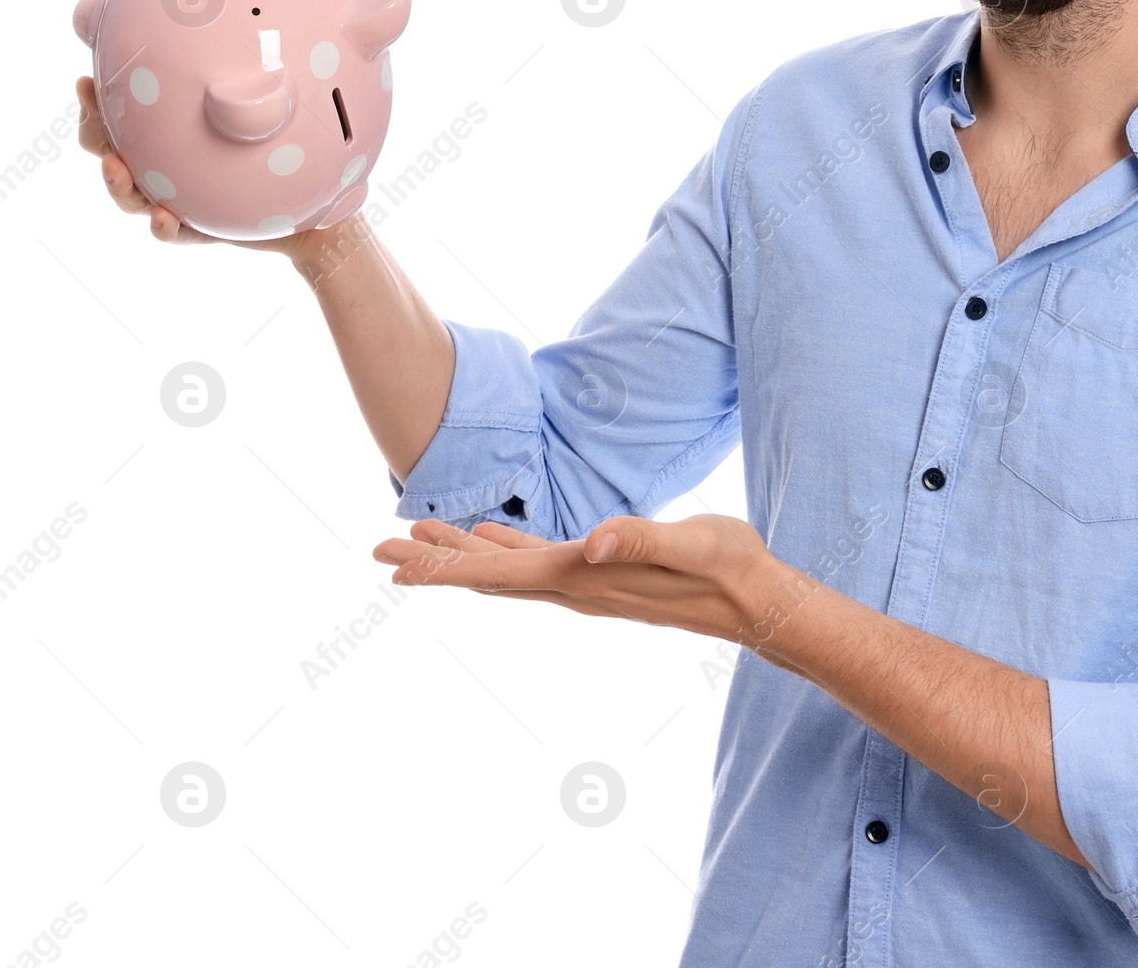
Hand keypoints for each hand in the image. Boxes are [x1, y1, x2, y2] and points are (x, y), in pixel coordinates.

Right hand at [76, 73, 323, 259]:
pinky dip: (164, 228)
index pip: (111, 120)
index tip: (89, 82)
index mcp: (161, 136)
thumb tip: (185, 36)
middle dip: (97, 141)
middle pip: (110, 156)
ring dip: (117, 185)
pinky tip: (164, 216)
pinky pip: (178, 233)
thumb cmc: (268, 137)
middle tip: (99, 126)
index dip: (94, 105)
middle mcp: (162, 167)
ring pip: (132, 198)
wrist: (307, 196)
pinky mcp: (202, 228)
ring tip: (115, 167)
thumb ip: (211, 71)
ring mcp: (179, 199)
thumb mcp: (245, 94)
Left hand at [371, 512, 791, 646]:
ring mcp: (587, 584)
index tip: (395, 571)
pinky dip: (504, 550)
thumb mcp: (692, 544)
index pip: (501, 575)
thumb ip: (644, 540)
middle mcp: (576, 587)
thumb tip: (595, 541)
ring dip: (462, 555)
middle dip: (435, 563)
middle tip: (380, 549)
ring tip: (420, 539)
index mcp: (586, 577)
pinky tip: (494, 536)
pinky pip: (537, 564)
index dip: (446, 571)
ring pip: (508, 571)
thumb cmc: (729, 568)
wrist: (757, 601)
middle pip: (489, 576)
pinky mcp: (603, 575)